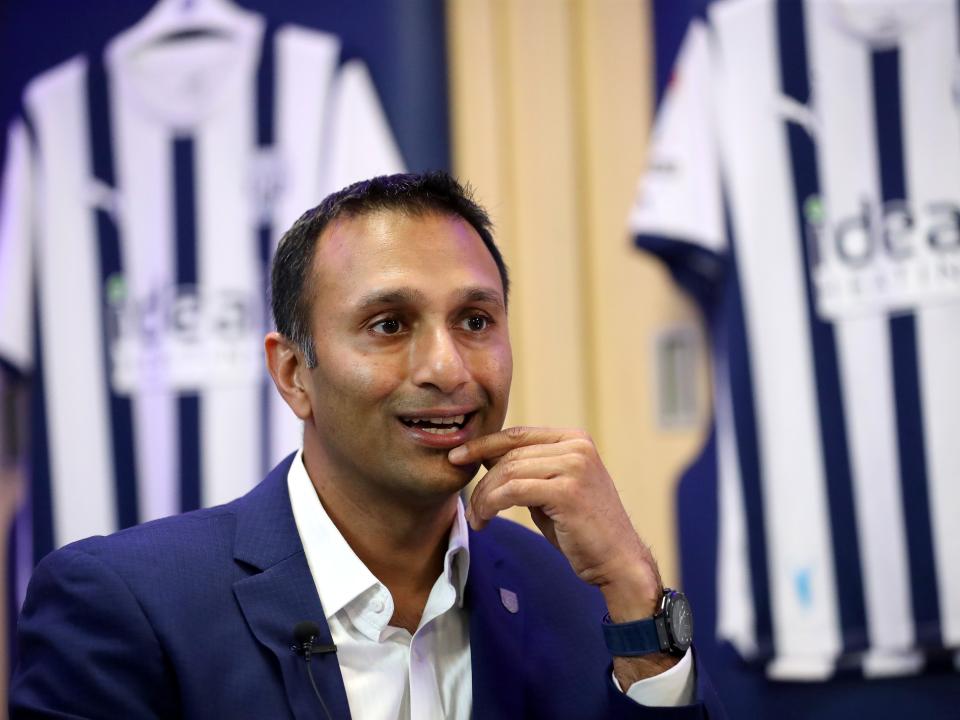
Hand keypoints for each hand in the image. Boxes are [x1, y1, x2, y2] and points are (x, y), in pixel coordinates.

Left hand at [448, 426, 661, 619]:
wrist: (618, 562)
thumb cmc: (582, 530)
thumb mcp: (553, 490)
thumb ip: (528, 471)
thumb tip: (486, 457)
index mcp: (575, 439)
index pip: (518, 434)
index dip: (483, 444)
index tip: (456, 457)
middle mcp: (577, 447)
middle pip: (510, 455)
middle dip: (483, 482)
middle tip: (471, 508)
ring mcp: (574, 466)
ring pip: (508, 473)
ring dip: (484, 497)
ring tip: (478, 518)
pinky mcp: (567, 490)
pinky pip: (513, 492)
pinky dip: (491, 506)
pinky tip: (486, 521)